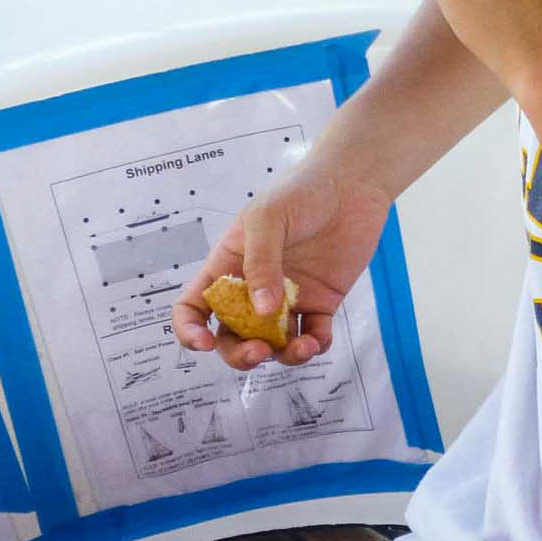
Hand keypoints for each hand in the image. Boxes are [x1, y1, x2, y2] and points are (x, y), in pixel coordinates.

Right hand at [171, 158, 395, 370]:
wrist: (352, 184)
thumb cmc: (301, 192)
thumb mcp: (267, 218)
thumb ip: (261, 263)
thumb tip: (260, 311)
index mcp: (228, 267)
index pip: (194, 307)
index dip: (190, 330)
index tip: (202, 344)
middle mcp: (253, 288)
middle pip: (233, 336)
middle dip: (241, 354)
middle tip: (259, 351)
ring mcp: (287, 299)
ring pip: (274, 344)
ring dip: (283, 356)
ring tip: (302, 347)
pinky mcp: (321, 303)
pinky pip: (313, 336)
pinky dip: (315, 346)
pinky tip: (318, 339)